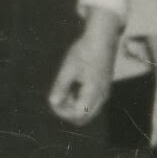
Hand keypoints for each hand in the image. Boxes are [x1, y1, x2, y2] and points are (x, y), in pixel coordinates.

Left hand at [46, 13, 125, 130]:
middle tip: (57, 96)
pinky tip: (71, 85)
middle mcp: (102, 96)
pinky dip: (78, 99)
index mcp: (94, 92)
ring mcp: (104, 93)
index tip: (52, 100)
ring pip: (87, 111)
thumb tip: (52, 102)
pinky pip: (90, 103)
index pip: (78, 114)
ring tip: (64, 87)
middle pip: (84, 117)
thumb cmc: (84, 52)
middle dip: (67, 111)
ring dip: (72, 105)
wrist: (102, 40)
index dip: (63, 112)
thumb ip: (61, 86)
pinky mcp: (102, 89)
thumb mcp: (68, 68)